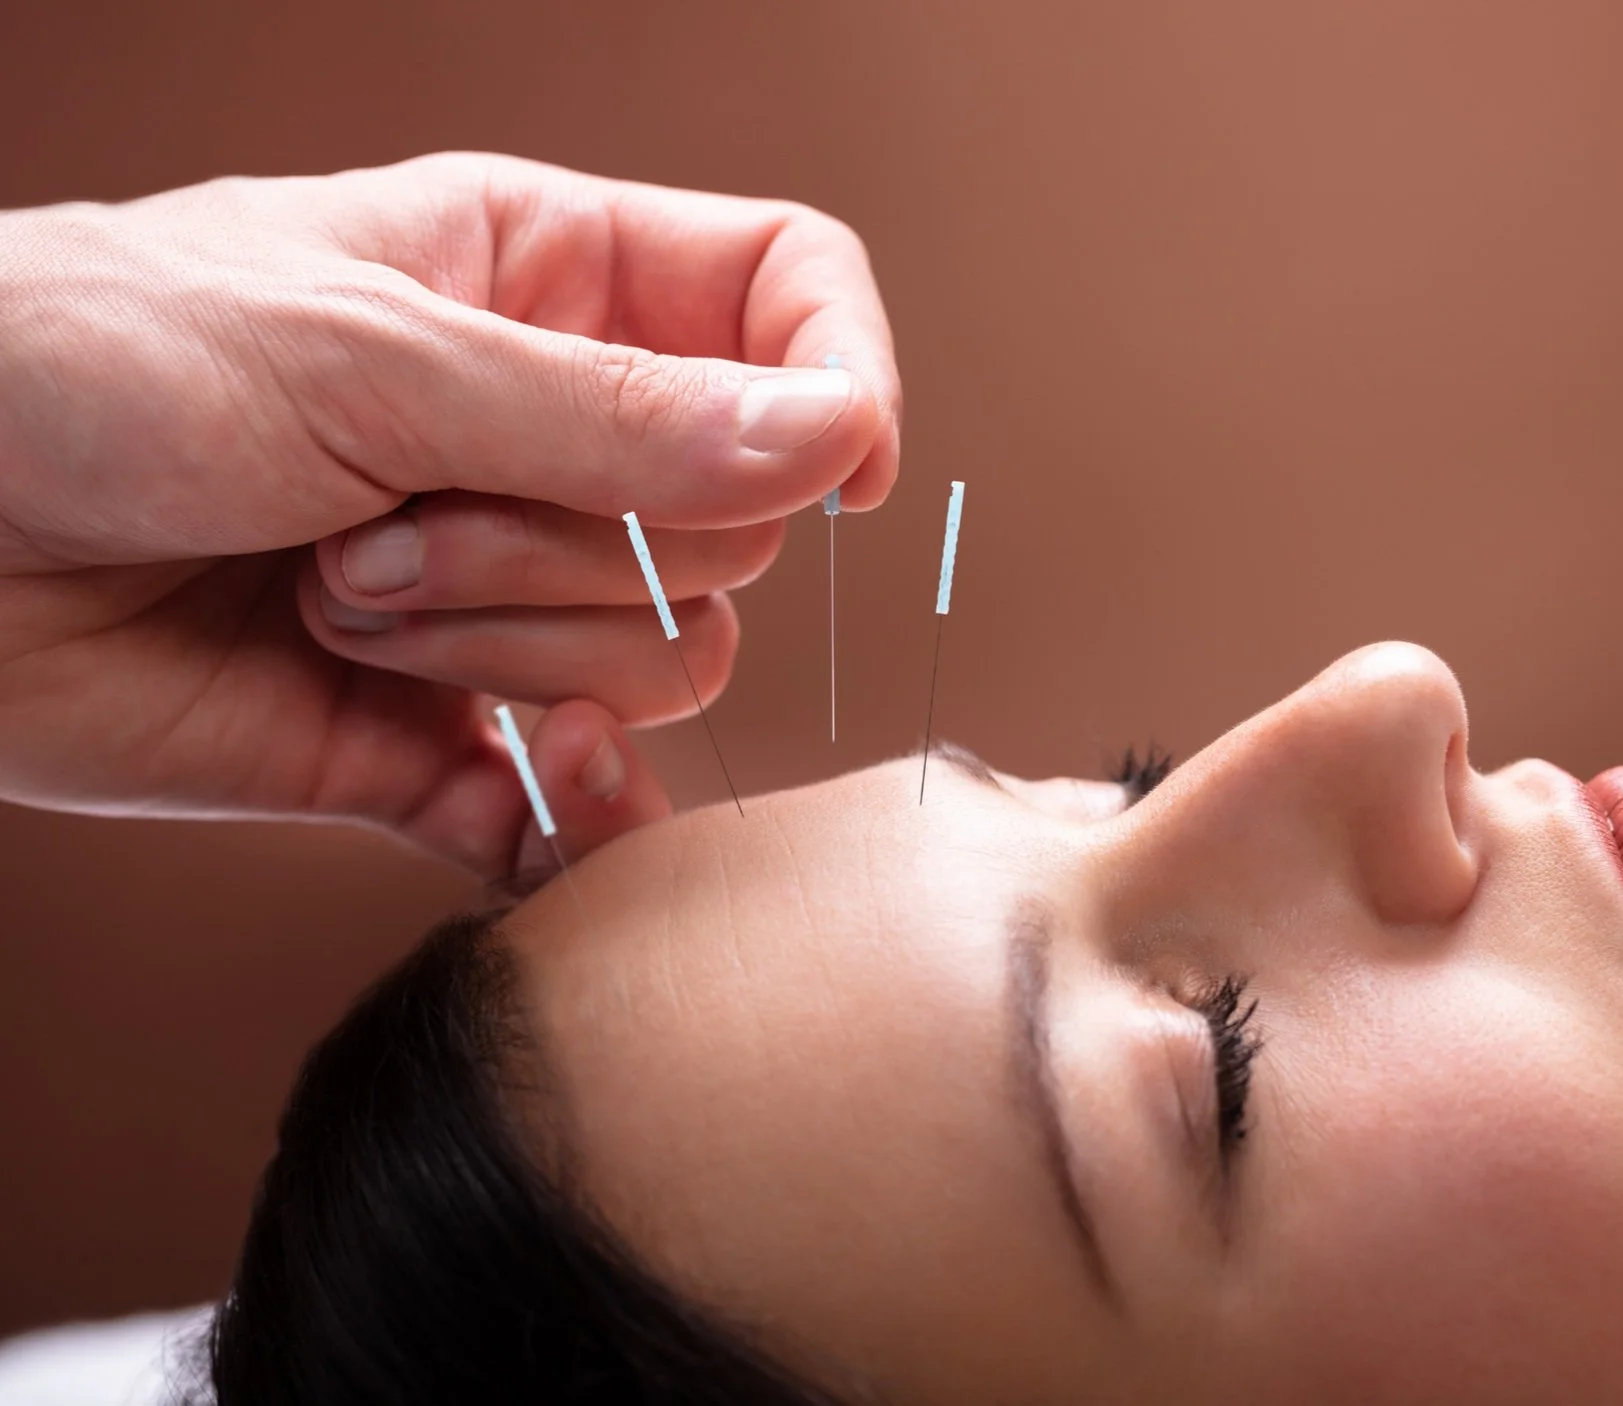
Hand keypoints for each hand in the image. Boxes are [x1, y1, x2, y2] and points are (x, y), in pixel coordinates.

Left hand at [0, 152, 898, 877]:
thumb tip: (836, 440)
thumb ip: (619, 414)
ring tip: (337, 596)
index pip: (787, 303)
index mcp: (547, 284)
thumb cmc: (93, 364)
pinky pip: (576, 804)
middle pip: (733, 517)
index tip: (841, 472)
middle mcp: (550, 439)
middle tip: (392, 513)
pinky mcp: (440, 738)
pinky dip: (568, 815)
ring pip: (665, 658)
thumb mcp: (372, 355)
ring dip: (503, 648)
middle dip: (572, 540)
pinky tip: (517, 788)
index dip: (842, 377)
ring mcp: (505, 594)